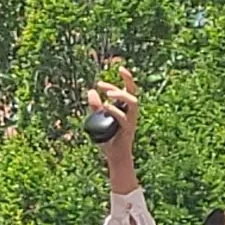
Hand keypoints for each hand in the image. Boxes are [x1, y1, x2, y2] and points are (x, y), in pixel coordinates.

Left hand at [87, 66, 140, 187]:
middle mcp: (131, 113)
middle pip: (133, 92)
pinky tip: (104, 106)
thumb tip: (90, 90)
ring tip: (107, 93)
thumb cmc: (109, 139)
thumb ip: (95, 106)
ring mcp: (131, 121)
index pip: (130, 89)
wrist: (115, 157)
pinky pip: (123, 118)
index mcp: (126, 108)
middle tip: (105, 83)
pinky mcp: (127, 130)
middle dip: (126, 82)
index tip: (119, 67)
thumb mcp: (98, 119)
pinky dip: (113, 110)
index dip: (128, 77)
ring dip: (120, 95)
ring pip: (133, 102)